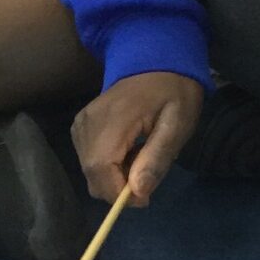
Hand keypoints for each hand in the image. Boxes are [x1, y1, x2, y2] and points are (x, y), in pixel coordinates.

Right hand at [71, 71, 204, 204]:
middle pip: (92, 175)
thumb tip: (137, 192)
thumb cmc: (173, 92)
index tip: (144, 199)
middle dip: (119, 187)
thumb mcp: (178, 123)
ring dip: (115, 176)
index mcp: (112, 120)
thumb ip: (157, 157)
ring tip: (141, 157)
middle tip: (148, 173)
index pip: (100, 170)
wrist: (156, 61)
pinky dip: (108, 165)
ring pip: (89, 170)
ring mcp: (81, 123)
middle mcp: (88, 123)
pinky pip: (89, 159)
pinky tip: (129, 151)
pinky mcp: (80, 126)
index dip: (118, 193)